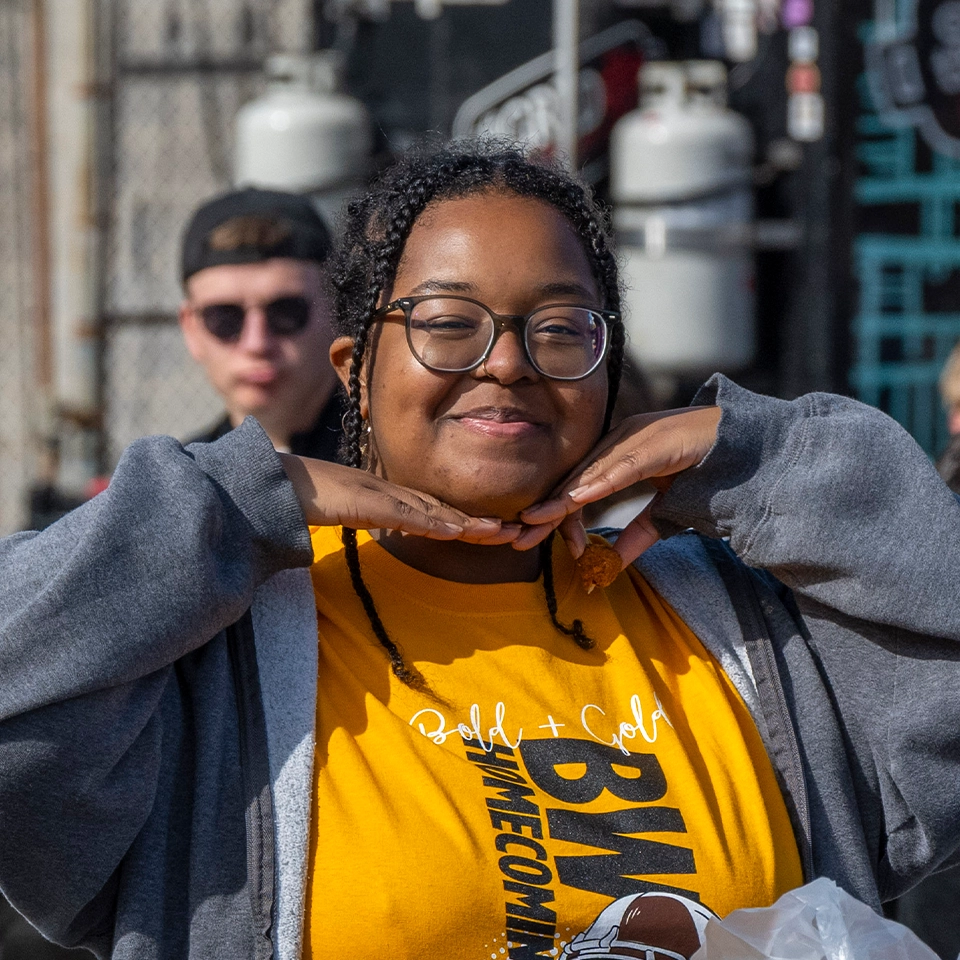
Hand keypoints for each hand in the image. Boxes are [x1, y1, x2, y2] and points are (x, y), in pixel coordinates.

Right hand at [279, 455, 518, 544]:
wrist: (280, 485)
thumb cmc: (309, 498)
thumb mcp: (349, 513)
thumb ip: (372, 518)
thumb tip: (392, 529)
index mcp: (392, 498)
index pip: (438, 512)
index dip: (468, 522)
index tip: (495, 531)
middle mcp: (395, 495)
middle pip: (447, 511)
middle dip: (482, 523)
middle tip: (517, 531)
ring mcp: (385, 497)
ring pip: (438, 513)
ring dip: (471, 526)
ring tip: (503, 533)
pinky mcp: (372, 504)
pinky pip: (411, 517)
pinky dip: (437, 525)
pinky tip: (459, 531)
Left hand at [518, 406, 721, 564]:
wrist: (750, 448)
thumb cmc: (708, 474)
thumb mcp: (665, 512)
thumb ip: (637, 535)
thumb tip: (609, 565)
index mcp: (620, 452)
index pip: (578, 485)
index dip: (558, 514)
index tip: (537, 540)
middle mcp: (622, 440)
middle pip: (576, 479)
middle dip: (547, 510)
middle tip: (519, 537)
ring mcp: (638, 437)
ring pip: (591, 473)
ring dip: (563, 500)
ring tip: (538, 521)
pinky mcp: (657, 441)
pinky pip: (623, 466)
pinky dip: (599, 484)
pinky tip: (577, 500)